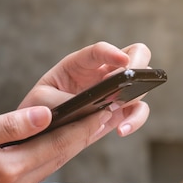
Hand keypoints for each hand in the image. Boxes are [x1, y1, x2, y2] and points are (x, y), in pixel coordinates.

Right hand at [0, 42, 152, 182]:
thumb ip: (10, 126)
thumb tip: (47, 114)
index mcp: (7, 171)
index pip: (58, 145)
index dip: (85, 126)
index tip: (108, 110)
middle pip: (59, 158)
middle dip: (86, 136)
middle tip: (111, 114)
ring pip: (48, 169)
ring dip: (69, 148)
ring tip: (91, 127)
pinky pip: (33, 178)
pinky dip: (48, 160)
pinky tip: (55, 147)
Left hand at [18, 41, 151, 136]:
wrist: (42, 132)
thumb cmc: (39, 108)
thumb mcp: (41, 99)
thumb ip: (61, 99)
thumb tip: (88, 108)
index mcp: (81, 63)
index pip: (100, 51)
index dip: (112, 53)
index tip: (123, 62)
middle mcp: (103, 72)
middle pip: (135, 53)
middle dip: (137, 63)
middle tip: (129, 79)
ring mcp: (116, 91)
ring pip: (142, 82)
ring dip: (137, 93)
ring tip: (119, 108)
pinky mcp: (121, 111)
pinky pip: (138, 111)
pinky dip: (136, 120)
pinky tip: (121, 131)